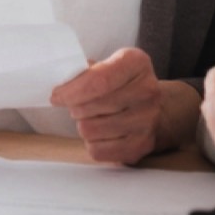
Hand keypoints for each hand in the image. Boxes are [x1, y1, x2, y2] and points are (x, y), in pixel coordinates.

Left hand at [50, 47, 197, 164]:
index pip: (98, 80)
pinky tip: (102, 133)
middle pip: (90, 106)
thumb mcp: (109, 65)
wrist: (157, 109)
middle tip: (79, 105)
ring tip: (93, 118)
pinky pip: (97, 151)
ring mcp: (147, 120)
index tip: (57, 95)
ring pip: (90, 130)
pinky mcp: (141, 145)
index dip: (71, 91)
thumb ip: (85, 71)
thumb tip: (61, 83)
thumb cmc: (123, 85)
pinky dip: (92, 143)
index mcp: (136, 63)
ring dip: (84, 125)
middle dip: (76, 107)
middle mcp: (147, 90)